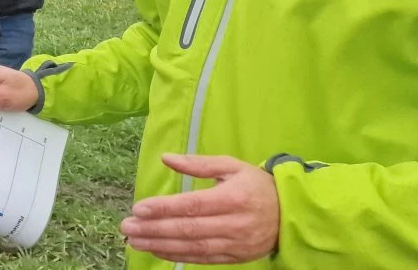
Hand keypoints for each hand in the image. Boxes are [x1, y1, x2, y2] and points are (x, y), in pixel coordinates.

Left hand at [121, 154, 279, 264]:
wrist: (290, 214)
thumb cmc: (255, 185)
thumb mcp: (231, 166)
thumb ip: (198, 164)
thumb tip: (166, 158)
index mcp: (233, 198)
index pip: (192, 205)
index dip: (164, 208)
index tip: (139, 208)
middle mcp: (234, 224)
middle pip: (188, 229)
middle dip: (155, 229)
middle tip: (127, 226)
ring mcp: (235, 244)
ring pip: (193, 247)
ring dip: (160, 245)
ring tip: (135, 240)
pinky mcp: (234, 258)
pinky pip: (201, 259)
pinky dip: (177, 256)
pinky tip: (156, 250)